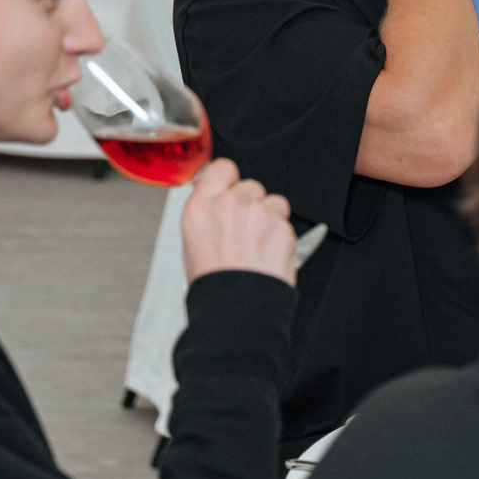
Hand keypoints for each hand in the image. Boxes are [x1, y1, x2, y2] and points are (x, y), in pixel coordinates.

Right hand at [177, 159, 297, 286]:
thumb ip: (207, 213)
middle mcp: (228, 205)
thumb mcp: (192, 243)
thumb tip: (216, 200)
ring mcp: (257, 214)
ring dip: (270, 219)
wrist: (235, 311)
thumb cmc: (213, 285)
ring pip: (273, 202)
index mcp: (200, 208)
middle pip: (250, 186)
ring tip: (258, 248)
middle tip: (245, 233)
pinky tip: (268, 256)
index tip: (232, 190)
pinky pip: (286, 223)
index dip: (230, 180)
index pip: (222, 168)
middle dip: (252, 205)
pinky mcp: (282, 228)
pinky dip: (281, 238)